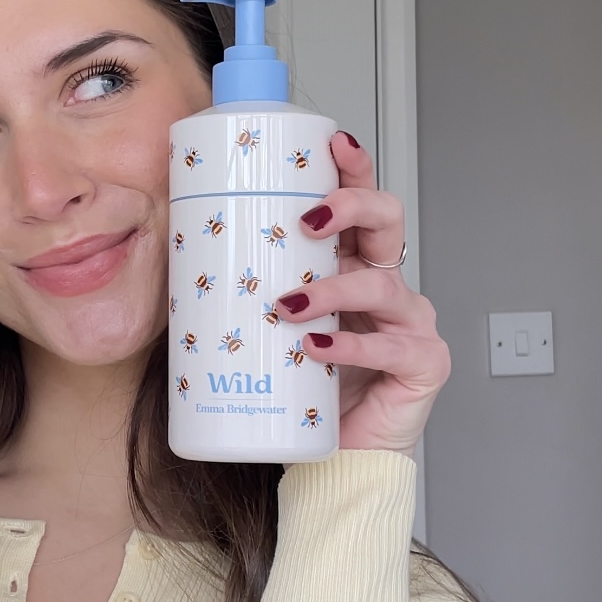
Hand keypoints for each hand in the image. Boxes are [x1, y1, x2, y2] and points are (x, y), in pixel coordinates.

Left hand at [274, 133, 449, 456]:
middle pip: (387, 220)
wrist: (329, 458)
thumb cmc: (302, 389)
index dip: (352, 168)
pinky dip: (351, 346)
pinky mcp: (422, 363)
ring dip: (332, 289)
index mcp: (351, 264)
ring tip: (290, 305)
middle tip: (309, 218)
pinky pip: (390, 347)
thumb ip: (243, 289)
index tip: (331, 143)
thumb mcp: (267, 327)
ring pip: (380, 285)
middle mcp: (385, 284)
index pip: (359, 203)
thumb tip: (179, 250)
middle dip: (352, 206)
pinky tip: (319, 348)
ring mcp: (409, 322)